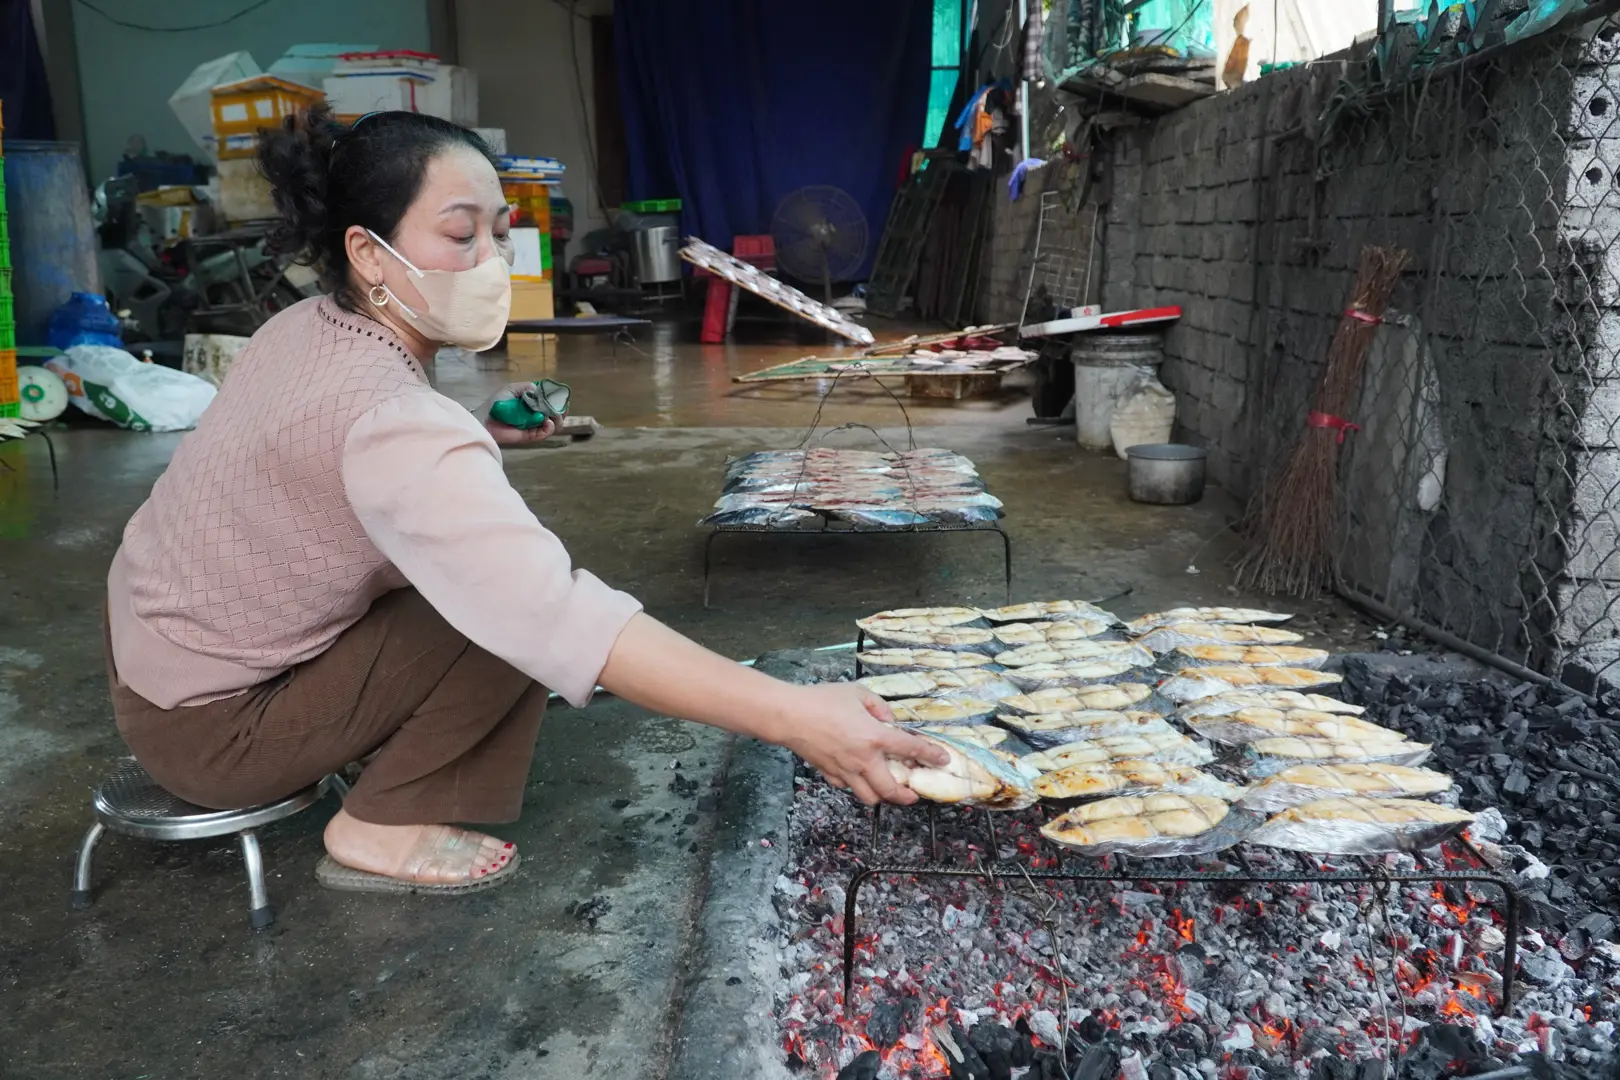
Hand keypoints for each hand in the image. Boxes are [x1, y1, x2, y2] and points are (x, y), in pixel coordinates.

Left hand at [482, 383, 563, 446]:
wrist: (485, 420)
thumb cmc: (497, 403)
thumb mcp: (512, 389)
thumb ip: (527, 387)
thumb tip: (541, 391)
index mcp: (532, 402)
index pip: (550, 401)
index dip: (558, 400)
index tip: (563, 398)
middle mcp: (535, 414)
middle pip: (555, 414)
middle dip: (561, 411)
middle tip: (562, 409)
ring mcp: (534, 425)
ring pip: (553, 425)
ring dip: (557, 420)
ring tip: (553, 417)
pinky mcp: (530, 436)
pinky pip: (544, 433)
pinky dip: (549, 429)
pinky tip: (547, 423)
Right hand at [774, 684, 951, 805]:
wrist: (789, 715)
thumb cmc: (822, 700)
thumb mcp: (857, 693)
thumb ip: (879, 707)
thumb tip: (889, 720)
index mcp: (874, 737)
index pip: (911, 749)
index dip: (931, 756)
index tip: (943, 760)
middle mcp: (863, 759)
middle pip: (890, 790)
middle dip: (907, 796)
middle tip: (914, 793)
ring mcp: (845, 770)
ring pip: (869, 797)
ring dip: (882, 795)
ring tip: (887, 788)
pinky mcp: (829, 774)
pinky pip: (847, 787)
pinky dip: (856, 785)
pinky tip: (857, 776)